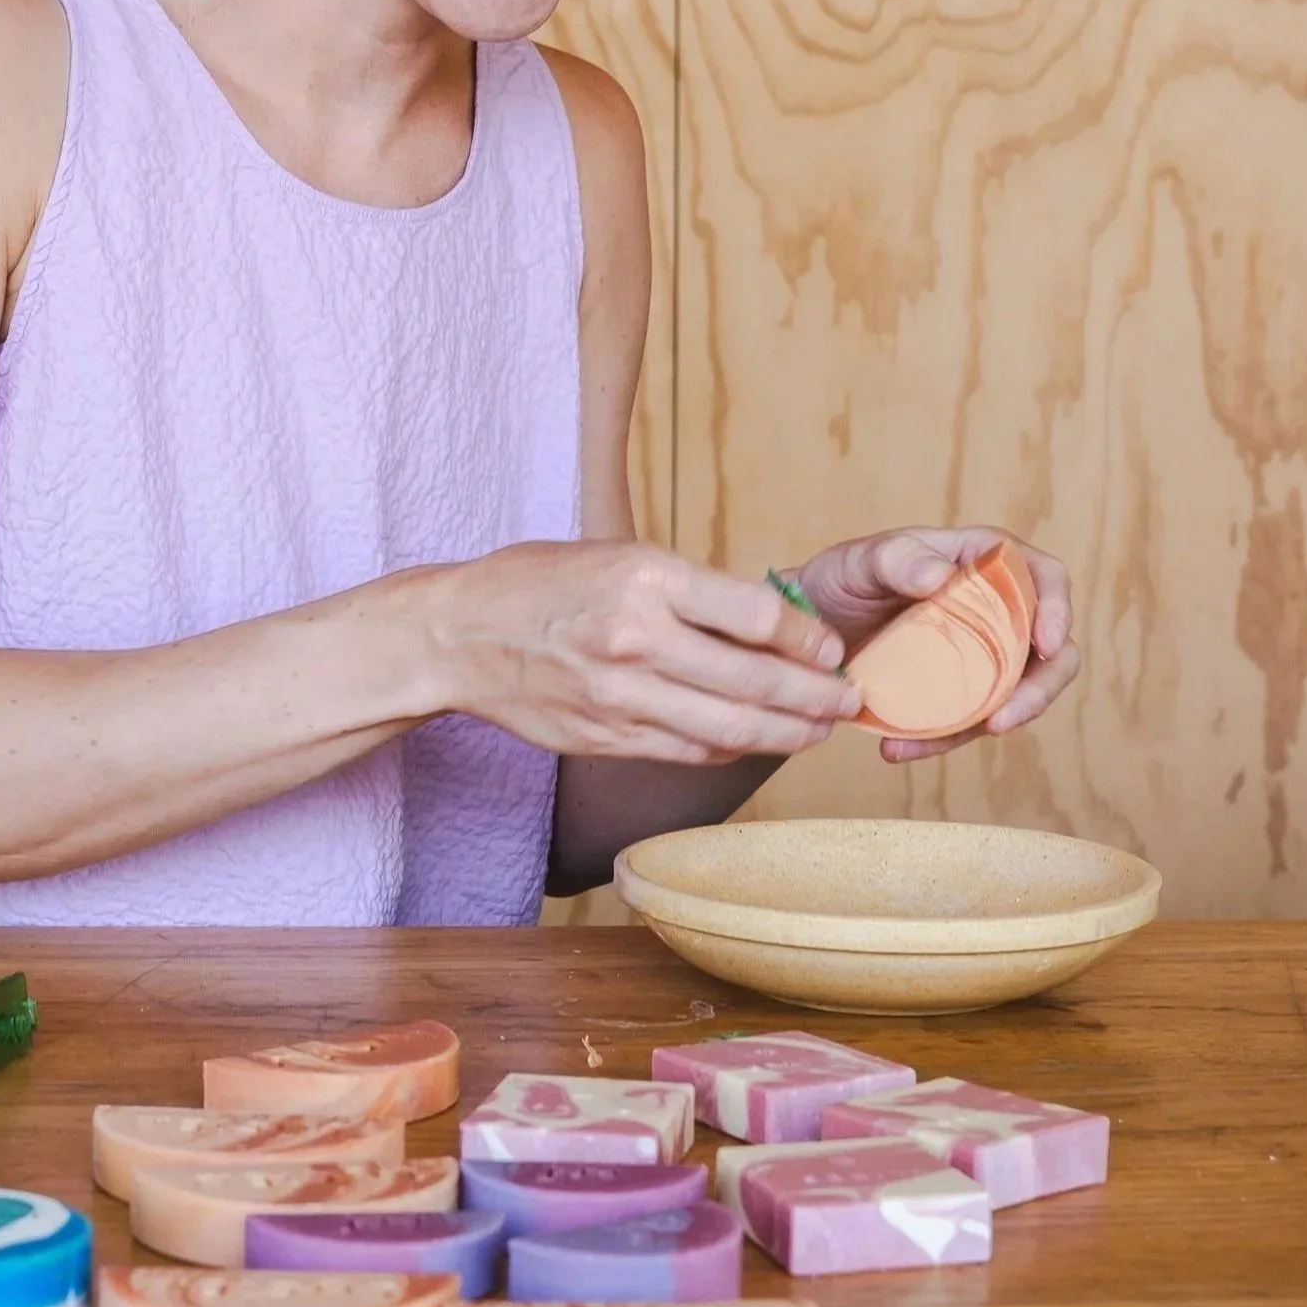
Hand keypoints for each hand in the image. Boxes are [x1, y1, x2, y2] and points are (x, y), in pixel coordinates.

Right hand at [423, 541, 865, 765]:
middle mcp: (634, 638)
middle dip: (814, 697)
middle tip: (848, 700)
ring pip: (729, 729)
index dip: (804, 638)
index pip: (752, 613)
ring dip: (786, 734)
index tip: (830, 648)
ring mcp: (619, 696)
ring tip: (817, 730)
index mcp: (643, 576)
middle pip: (752, 682)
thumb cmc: (538, 583)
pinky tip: (754, 741)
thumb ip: (687, 588)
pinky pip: (688, 751)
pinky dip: (731, 749)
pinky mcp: (606, 737)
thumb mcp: (615, 554)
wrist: (459, 634)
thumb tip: (768, 622)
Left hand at [788, 527, 1080, 764]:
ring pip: (1015, 696)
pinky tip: (897, 746)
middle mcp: (993, 610)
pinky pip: (968, 723)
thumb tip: (942, 578)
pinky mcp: (957, 694)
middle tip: (1003, 720)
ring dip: (987, 725)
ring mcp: (981, 656)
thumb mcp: (860, 561)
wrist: (804, 633)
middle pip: (1050, 650)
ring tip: (935, 742)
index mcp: (980, 563)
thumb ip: (898, 559)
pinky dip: (939, 741)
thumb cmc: (840, 580)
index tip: (1046, 644)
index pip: (1041, 575)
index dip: (1056, 608)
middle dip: (1039, 690)